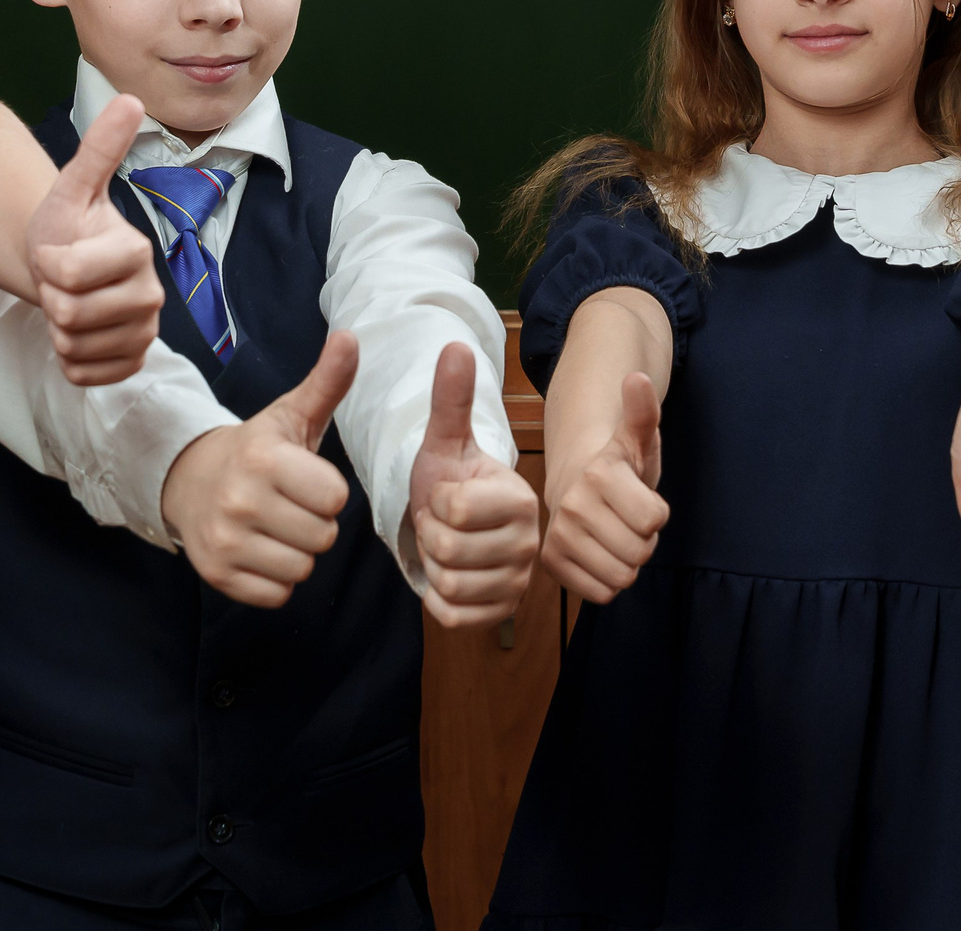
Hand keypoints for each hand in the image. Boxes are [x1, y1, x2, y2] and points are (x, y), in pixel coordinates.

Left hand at [26, 93, 164, 384]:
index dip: (48, 265)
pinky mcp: (133, 362)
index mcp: (137, 251)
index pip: (68, 274)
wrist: (69, 268)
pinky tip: (77, 334)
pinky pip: (85, 374)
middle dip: (52, 299)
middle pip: (70, 314)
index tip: (57, 253)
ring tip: (69, 304)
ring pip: (76, 347)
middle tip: (62, 282)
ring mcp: (144, 332)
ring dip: (57, 330)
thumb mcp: (72, 187)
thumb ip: (99, 149)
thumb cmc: (67, 228)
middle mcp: (151, 294)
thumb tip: (131, 99)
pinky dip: (70, 360)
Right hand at [163, 331, 358, 606]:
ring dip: (298, 553)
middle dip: (316, 524)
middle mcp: (239, 501)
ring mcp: (224, 541)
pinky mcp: (217, 574)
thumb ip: (327, 381)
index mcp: (263, 458)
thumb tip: (351, 336)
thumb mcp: (293, 414)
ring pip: (302, 569)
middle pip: (323, 537)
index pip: (335, 499)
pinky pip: (277, 595)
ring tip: (277, 527)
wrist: (190, 479)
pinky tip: (261, 550)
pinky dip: (276, 579)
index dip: (328, 491)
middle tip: (291, 505)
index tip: (307, 479)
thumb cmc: (259, 449)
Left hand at [403, 343, 539, 627]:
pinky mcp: (500, 613)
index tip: (445, 495)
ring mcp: (518, 582)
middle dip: (430, 535)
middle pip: (449, 549)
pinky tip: (447, 575)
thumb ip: (452, 398)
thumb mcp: (446, 440)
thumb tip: (456, 345)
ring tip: (445, 545)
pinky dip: (436, 597)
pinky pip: (451, 614)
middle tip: (441, 523)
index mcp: (521, 498)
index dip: (434, 502)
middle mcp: (530, 544)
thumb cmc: (450, 480)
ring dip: (433, 565)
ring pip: (449, 584)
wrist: (453, 525)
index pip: (455, 509)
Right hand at [540, 371, 668, 603]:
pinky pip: (601, 594)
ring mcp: (559, 536)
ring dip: (627, 561)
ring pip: (622, 577)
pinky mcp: (552, 564)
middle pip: (640, 552)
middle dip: (644, 540)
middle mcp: (573, 505)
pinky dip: (607, 580)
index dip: (657, 513)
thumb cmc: (617, 465)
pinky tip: (600, 554)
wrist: (576, 483)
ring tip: (614, 535)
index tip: (640, 498)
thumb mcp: (637, 438)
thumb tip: (637, 378)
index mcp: (599, 474)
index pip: (655, 519)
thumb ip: (642, 412)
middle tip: (627, 520)